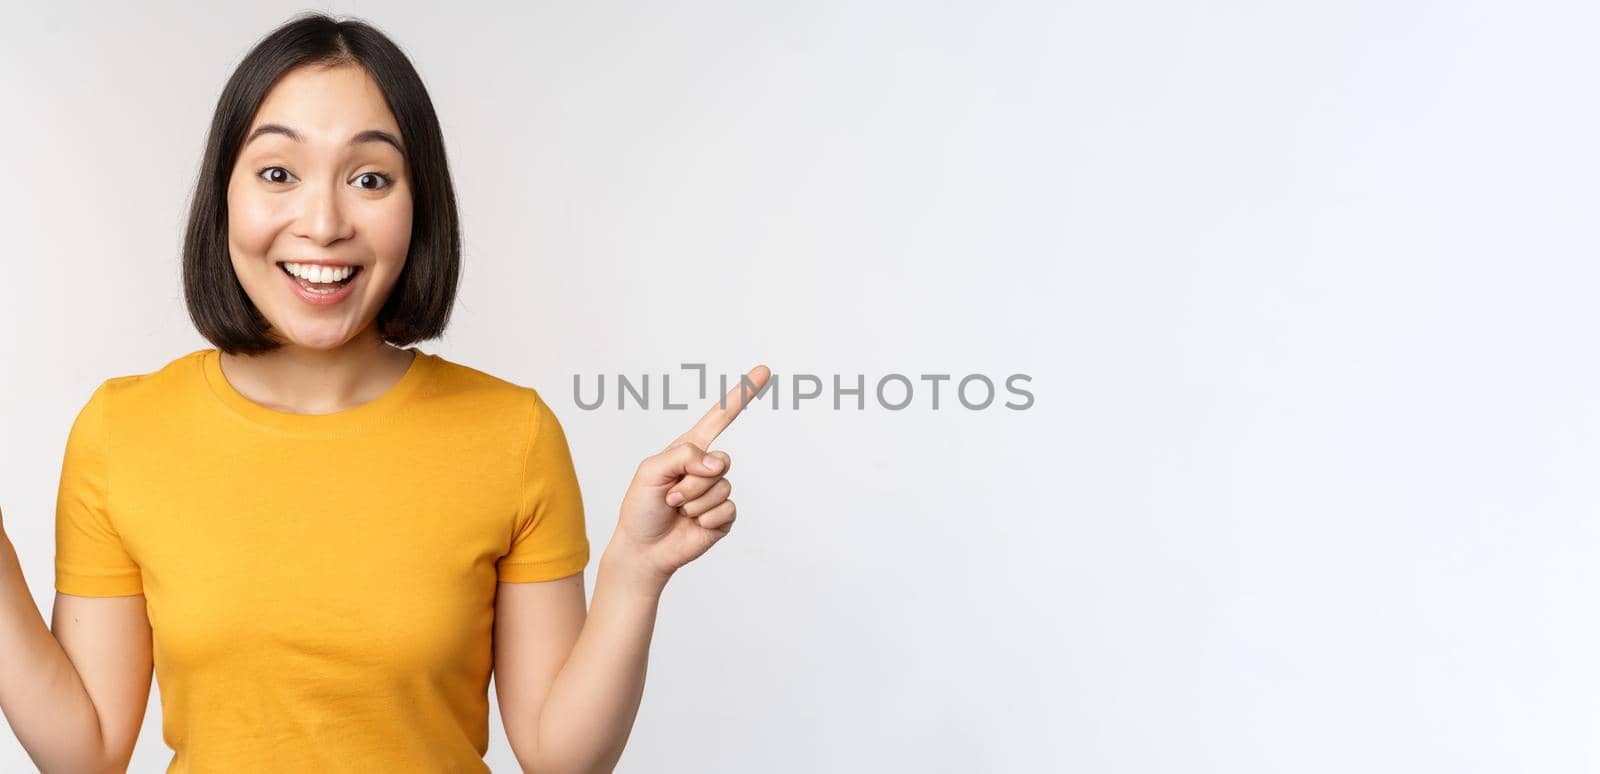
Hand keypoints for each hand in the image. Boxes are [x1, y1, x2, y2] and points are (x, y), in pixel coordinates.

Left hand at [613, 364, 768, 586]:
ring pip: (721, 487)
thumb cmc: (641, 508)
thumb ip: (683, 456)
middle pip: (720, 461)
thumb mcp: (650, 471)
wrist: (644, 549)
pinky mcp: (724, 517)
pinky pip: (726, 510)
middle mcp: (706, 468)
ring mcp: (717, 492)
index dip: (742, 394)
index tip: (763, 371)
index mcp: (689, 449)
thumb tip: (718, 464)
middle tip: (671, 496)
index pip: (720, 417)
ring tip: (678, 511)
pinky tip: (692, 525)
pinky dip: (705, 519)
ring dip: (694, 503)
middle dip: (692, 481)